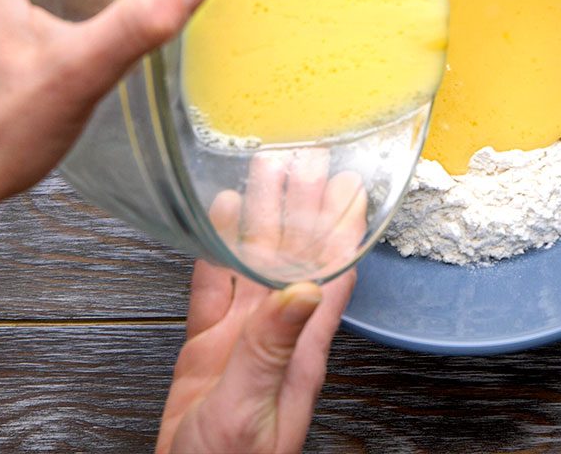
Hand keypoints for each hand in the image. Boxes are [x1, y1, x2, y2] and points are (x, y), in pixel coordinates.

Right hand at [157, 154, 364, 453]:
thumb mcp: (252, 407)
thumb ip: (271, 348)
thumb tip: (301, 290)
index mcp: (300, 348)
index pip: (331, 273)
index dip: (344, 227)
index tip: (352, 184)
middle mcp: (277, 333)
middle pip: (294, 254)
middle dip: (301, 204)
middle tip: (303, 154)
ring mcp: (242, 338)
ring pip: (254, 261)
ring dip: (262, 215)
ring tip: (264, 168)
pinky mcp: (208, 347)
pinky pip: (215, 287)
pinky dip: (217, 249)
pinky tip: (221, 217)